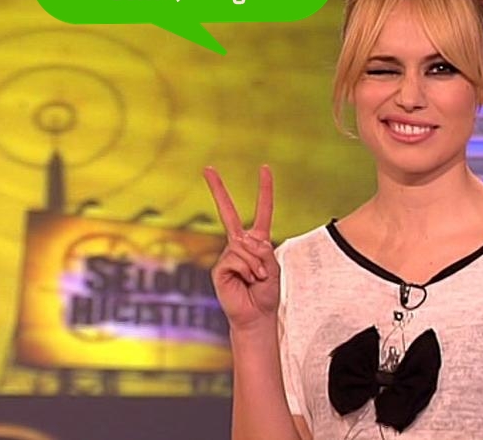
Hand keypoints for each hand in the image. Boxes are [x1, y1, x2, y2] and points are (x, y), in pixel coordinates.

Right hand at [204, 165, 279, 331]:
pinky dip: (248, 271)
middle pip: (228, 212)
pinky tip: (246, 282)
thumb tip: (245, 242)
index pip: (263, 210)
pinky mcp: (219, 267)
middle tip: (207, 167)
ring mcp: (227, 254)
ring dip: (257, 266)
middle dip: (217, 189)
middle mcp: (240, 244)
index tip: (264, 168)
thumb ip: (264, 252)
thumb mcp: (274, 268)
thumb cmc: (266, 293)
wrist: (256, 315)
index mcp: (257, 241)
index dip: (265, 190)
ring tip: (257, 280)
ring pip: (244, 247)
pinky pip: (237, 259)